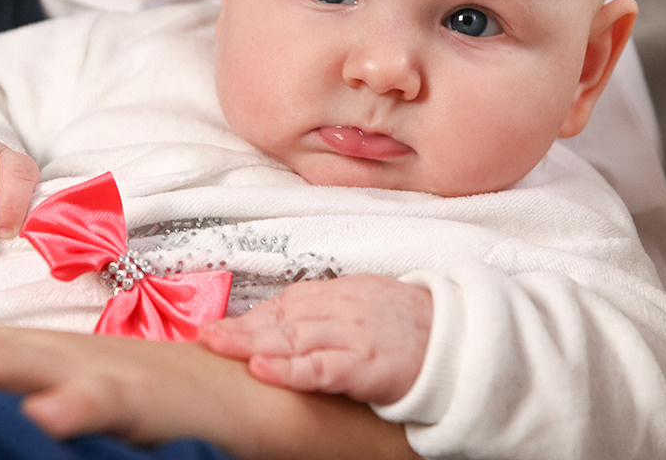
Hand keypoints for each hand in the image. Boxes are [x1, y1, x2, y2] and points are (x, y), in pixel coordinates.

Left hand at [0, 327, 418, 459]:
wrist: (263, 393)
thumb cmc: (185, 402)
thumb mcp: (114, 397)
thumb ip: (65, 399)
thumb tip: (18, 420)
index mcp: (71, 355)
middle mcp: (83, 355)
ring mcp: (116, 371)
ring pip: (36, 359)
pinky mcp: (150, 395)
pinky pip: (104, 395)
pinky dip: (71, 403)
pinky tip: (40, 417)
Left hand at [199, 274, 431, 404]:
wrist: (459, 340)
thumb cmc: (412, 328)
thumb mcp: (366, 306)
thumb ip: (328, 312)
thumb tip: (285, 327)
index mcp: (341, 294)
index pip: (286, 304)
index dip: (250, 317)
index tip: (218, 327)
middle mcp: (342, 309)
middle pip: (282, 318)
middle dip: (241, 328)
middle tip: (206, 336)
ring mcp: (353, 335)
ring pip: (294, 338)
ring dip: (252, 343)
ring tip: (218, 347)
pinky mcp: (365, 364)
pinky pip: (321, 368)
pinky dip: (289, 369)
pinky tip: (263, 370)